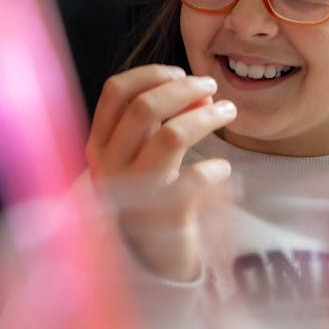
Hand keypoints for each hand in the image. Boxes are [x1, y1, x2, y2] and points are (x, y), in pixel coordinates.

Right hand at [86, 64, 236, 280]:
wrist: (150, 256)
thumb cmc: (148, 191)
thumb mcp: (141, 151)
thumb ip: (161, 119)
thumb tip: (200, 92)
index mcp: (99, 143)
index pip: (115, 92)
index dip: (151, 74)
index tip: (179, 72)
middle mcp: (110, 165)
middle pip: (145, 107)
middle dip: (184, 88)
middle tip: (211, 87)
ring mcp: (135, 191)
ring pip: (170, 136)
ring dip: (206, 117)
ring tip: (229, 111)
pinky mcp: (164, 215)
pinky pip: (195, 180)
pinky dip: (217, 168)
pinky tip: (224, 169)